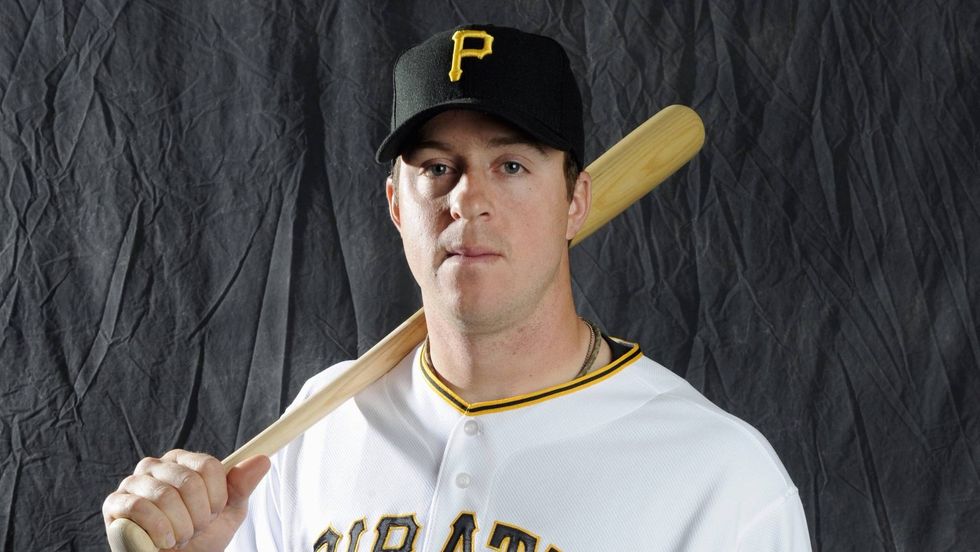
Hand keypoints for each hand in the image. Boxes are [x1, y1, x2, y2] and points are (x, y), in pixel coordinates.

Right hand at [102, 450, 269, 550]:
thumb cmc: (199, 539)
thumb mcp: (228, 513)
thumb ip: (242, 486)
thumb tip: (263, 460)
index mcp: (183, 462)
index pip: (208, 465)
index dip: (216, 496)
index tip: (213, 513)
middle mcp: (156, 466)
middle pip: (189, 480)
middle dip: (198, 515)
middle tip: (193, 529)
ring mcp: (133, 483)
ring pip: (166, 495)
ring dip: (180, 526)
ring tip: (178, 537)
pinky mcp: (115, 503)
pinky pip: (140, 508)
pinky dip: (158, 530)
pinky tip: (163, 541)